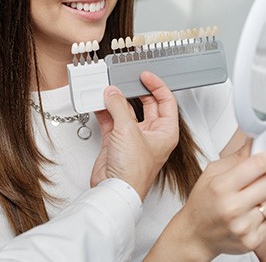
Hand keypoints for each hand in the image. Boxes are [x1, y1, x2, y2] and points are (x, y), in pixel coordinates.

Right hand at [90, 71, 178, 200]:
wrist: (114, 190)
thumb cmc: (133, 172)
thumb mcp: (128, 130)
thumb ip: (119, 107)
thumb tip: (113, 93)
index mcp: (165, 132)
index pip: (166, 101)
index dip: (157, 86)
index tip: (145, 76)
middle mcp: (151, 134)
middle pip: (146, 104)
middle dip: (135, 92)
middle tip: (126, 80)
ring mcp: (133, 137)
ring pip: (126, 111)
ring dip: (117, 101)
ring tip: (108, 90)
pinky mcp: (116, 141)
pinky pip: (111, 120)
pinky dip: (105, 111)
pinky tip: (99, 103)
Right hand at [147, 141, 265, 259]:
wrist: (196, 234)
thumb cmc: (202, 202)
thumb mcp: (211, 173)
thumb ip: (234, 158)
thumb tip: (253, 144)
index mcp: (221, 186)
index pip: (257, 166)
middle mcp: (233, 207)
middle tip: (259, 176)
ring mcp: (243, 226)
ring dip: (264, 196)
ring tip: (247, 198)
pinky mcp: (251, 241)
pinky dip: (262, 215)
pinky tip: (247, 214)